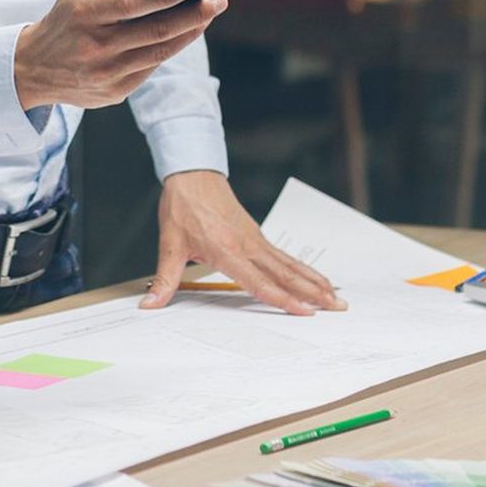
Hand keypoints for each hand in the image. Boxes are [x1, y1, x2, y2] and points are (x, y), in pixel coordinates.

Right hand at [14, 0, 226, 110]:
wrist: (34, 69)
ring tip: (208, 15)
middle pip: (154, 30)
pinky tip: (186, 34)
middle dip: (192, 14)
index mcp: (83, 14)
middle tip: (218, 0)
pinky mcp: (114, 93)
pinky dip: (171, 49)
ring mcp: (106, 73)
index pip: (131, 3)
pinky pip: (151, 68)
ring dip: (189, 33)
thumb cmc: (65, 19)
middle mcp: (96, 46)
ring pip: (158, 52)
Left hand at [140, 171, 347, 315]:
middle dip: (311, 293)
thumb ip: (164, 280)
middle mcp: (247, 246)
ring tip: (335, 297)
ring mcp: (255, 239)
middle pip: (285, 274)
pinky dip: (301, 268)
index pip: (259, 282)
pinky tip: (313, 277)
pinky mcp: (256, 235)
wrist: (192, 174)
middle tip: (336, 308)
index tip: (304, 312)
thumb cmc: (182, 207)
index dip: (282, 299)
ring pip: (289, 264)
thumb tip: (149, 305)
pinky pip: (283, 256)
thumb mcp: (170, 245)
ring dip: (313, 281)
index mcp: (227, 251)